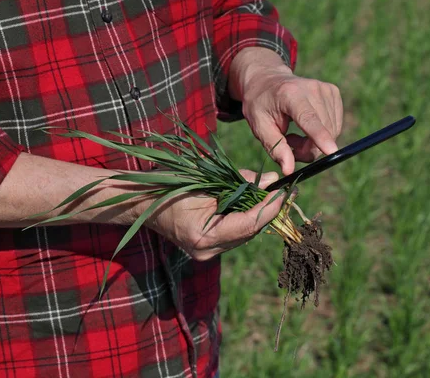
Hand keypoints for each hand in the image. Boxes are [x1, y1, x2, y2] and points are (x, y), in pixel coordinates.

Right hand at [146, 170, 283, 260]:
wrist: (143, 201)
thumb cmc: (170, 184)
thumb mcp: (206, 177)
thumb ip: (240, 181)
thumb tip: (272, 181)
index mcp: (204, 236)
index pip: (249, 224)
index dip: (271, 208)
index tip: (286, 191)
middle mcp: (207, 251)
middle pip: (250, 231)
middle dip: (268, 209)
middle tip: (282, 189)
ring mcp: (206, 253)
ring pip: (245, 234)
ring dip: (258, 214)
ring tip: (268, 193)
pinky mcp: (207, 249)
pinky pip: (234, 234)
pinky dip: (244, 218)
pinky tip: (251, 203)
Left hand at [229, 48, 343, 174]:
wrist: (268, 80)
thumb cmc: (260, 105)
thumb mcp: (259, 127)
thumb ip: (275, 148)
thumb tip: (289, 170)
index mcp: (289, 94)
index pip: (308, 118)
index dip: (320, 136)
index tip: (331, 151)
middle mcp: (312, 88)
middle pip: (322, 131)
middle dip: (308, 149)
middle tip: (289, 147)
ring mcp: (326, 89)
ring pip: (331, 131)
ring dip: (314, 143)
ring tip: (293, 137)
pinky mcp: (333, 92)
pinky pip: (334, 125)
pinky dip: (321, 134)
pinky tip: (304, 128)